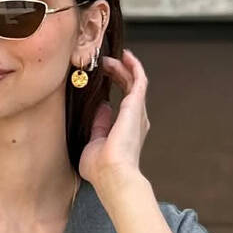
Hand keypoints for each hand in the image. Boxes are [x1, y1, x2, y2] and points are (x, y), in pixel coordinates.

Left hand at [77, 49, 148, 192]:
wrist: (113, 175)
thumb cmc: (102, 169)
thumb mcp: (94, 144)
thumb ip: (98, 126)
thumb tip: (102, 107)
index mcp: (126, 131)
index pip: (122, 104)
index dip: (114, 89)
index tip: (102, 78)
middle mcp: (136, 120)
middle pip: (130, 90)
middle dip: (118, 74)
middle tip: (104, 63)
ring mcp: (137, 112)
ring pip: (135, 82)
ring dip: (124, 68)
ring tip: (110, 58)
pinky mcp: (136, 105)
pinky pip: (138, 80)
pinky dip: (133, 66)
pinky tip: (124, 56)